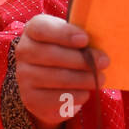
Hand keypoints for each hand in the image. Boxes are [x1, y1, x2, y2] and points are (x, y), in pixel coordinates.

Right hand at [14, 14, 108, 128]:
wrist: (54, 80)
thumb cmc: (70, 49)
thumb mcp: (74, 37)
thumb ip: (83, 36)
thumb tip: (103, 41)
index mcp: (33, 30)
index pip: (41, 28)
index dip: (63, 33)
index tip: (85, 40)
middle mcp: (24, 51)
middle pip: (51, 55)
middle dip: (81, 60)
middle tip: (104, 62)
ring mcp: (24, 76)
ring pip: (55, 78)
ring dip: (82, 79)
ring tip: (101, 79)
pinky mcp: (30, 99)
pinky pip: (53, 99)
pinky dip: (74, 96)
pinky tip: (86, 93)